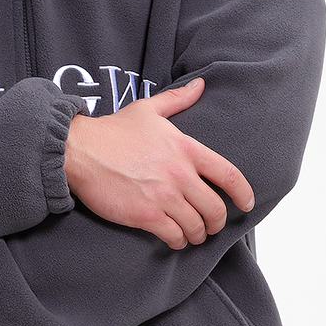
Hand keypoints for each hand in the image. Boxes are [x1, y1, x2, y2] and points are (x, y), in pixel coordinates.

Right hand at [63, 79, 254, 249]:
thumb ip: (178, 99)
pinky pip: (174, 236)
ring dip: (197, 234)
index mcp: (186, 148)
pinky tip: (174, 239)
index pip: (229, 175)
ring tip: (192, 234)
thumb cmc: (112, 131)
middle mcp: (180, 173)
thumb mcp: (148, 109)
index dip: (244, 194)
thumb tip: (200, 85)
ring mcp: (164, 196)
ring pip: (196, 226)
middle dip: (217, 221)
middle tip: (210, 225)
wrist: (79, 150)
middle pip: (216, 208)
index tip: (246, 204)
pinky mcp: (145, 215)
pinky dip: (178, 241)